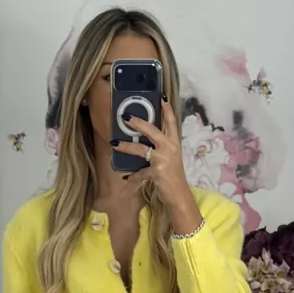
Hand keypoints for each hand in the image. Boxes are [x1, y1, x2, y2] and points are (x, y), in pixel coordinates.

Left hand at [118, 99, 199, 228]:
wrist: (179, 195)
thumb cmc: (174, 177)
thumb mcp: (171, 159)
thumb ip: (162, 148)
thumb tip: (146, 141)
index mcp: (174, 143)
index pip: (171, 122)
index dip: (167, 109)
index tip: (161, 97)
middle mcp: (170, 148)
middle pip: (153, 130)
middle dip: (138, 123)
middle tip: (126, 117)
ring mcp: (163, 159)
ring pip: (141, 149)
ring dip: (126, 146)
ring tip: (114, 144)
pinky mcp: (156, 172)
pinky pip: (140, 173)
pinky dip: (132, 177)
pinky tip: (125, 179)